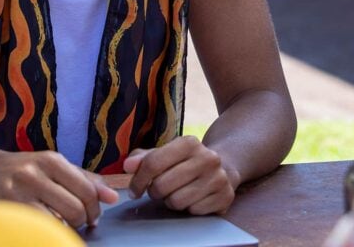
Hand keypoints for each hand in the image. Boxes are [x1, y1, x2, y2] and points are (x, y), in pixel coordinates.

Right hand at [0, 149, 119, 226]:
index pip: (87, 189)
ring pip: (58, 222)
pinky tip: (45, 227)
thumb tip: (113, 196)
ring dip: (65, 230)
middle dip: (82, 221)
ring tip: (62, 225)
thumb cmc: (24, 171)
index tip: (93, 216)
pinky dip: (47, 232)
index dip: (95, 208)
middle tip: (79, 223)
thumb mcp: (53, 167)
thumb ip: (84, 180)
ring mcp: (18, 192)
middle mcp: (34, 173)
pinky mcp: (7, 210)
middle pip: (75, 208)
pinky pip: (38, 229)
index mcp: (51, 160)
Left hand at [123, 136, 239, 213]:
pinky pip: (193, 211)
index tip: (134, 190)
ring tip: (176, 192)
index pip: (153, 163)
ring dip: (170, 201)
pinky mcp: (226, 197)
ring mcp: (219, 178)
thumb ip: (143, 158)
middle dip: (154, 192)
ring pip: (177, 201)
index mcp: (189, 143)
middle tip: (158, 190)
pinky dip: (188, 208)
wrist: (223, 167)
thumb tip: (127, 166)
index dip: (138, 180)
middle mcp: (207, 158)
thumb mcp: (164, 153)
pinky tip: (192, 198)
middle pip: (162, 185)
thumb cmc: (184, 162)